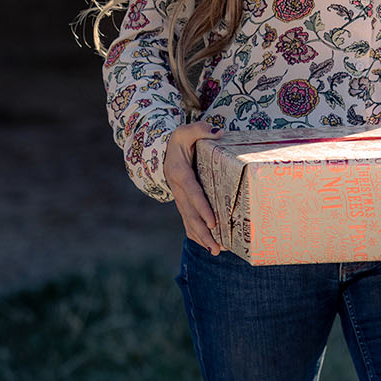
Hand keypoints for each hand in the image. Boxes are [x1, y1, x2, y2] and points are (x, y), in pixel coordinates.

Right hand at [163, 122, 222, 253]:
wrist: (162, 152)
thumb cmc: (178, 141)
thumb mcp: (185, 131)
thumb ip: (200, 130)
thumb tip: (219, 132)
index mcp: (180, 174)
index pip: (193, 194)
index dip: (202, 208)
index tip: (213, 222)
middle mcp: (179, 191)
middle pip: (192, 215)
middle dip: (204, 232)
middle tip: (217, 247)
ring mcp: (180, 199)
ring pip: (190, 222)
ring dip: (202, 238)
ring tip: (217, 251)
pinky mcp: (183, 204)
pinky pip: (188, 222)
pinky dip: (196, 235)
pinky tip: (207, 246)